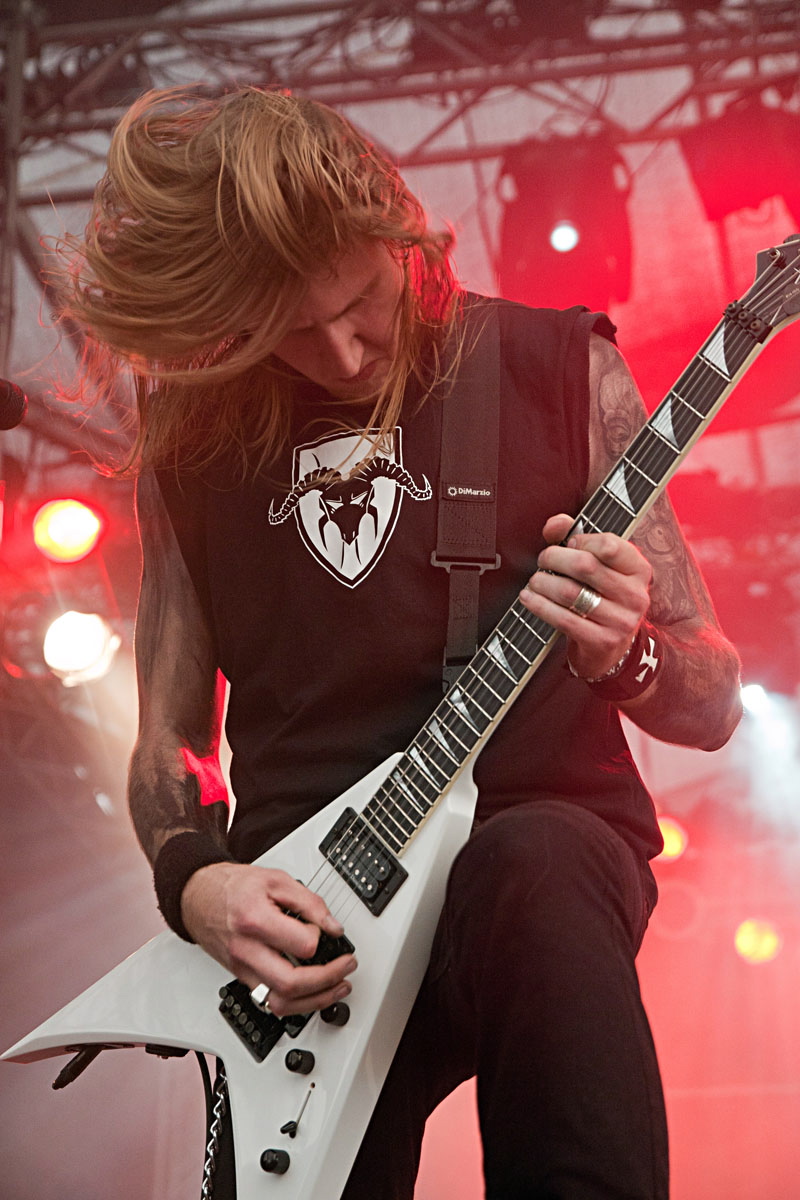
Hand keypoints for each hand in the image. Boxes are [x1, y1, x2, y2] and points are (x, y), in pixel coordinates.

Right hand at [181, 862, 356, 1016]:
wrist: (198, 896)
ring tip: (338, 988)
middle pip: (290, 983)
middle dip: (327, 980)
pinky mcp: (242, 977)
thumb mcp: (276, 880)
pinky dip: (297, 1003)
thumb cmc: (234, 887)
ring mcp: (242, 968)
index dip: (322, 938)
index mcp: (255, 920)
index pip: (301, 945)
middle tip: (346, 967)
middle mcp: (246, 950)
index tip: (330, 932)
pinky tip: (315, 993)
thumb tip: (333, 927)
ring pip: (280, 1003)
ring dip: (316, 1001)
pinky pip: (271, 1002)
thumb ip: (309, 903)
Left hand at [520, 513, 651, 678]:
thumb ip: (577, 537)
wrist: (610, 649)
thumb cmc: (601, 598)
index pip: (610, 545)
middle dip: (554, 558)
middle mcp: (635, 595)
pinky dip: (539, 605)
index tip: (569, 543)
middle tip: (543, 559)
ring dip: (543, 582)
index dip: (583, 540)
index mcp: (639, 570)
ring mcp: (620, 621)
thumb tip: (555, 525)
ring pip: (570, 592)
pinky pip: (562, 618)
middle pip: (585, 566)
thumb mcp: (599, 567)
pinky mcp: (601, 641)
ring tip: (535, 580)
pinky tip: (529, 598)